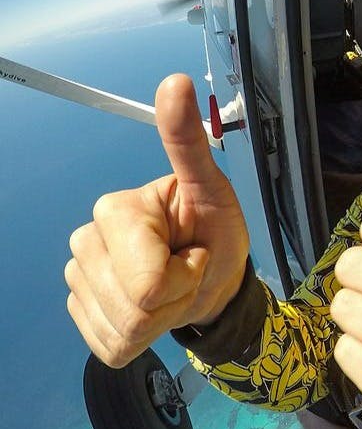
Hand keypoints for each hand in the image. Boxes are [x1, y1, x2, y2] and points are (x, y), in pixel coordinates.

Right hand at [65, 75, 249, 367]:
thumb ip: (189, 142)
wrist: (214, 278)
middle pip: (134, 307)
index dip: (183, 275)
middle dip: (175, 296)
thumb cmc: (215, 231)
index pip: (146, 280)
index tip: (195, 251)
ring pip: (124, 329)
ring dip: (164, 317)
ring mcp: (79, 281)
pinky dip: (146, 336)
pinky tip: (155, 308)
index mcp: (115, 210)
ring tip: (174, 287)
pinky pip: (114, 346)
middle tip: (187, 270)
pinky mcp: (84, 315)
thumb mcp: (214, 190)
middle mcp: (85, 241)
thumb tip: (176, 82)